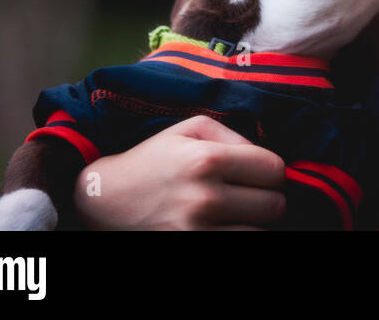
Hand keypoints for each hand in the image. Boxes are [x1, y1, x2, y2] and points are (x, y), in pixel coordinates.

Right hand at [71, 115, 286, 229]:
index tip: (257, 174)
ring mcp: (195, 232)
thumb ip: (236, 136)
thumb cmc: (153, 159)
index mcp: (207, 160)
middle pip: (275, 205)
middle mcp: (204, 198)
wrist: (103, 201)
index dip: (271, 171)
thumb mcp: (190, 130)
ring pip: (260, 233)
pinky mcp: (189, 248)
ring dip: (251, 222)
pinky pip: (237, 246)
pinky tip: (221, 226)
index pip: (275, 170)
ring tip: (233, 213)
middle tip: (248, 196)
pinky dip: (235, 235)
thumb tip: (266, 156)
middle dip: (266, 198)